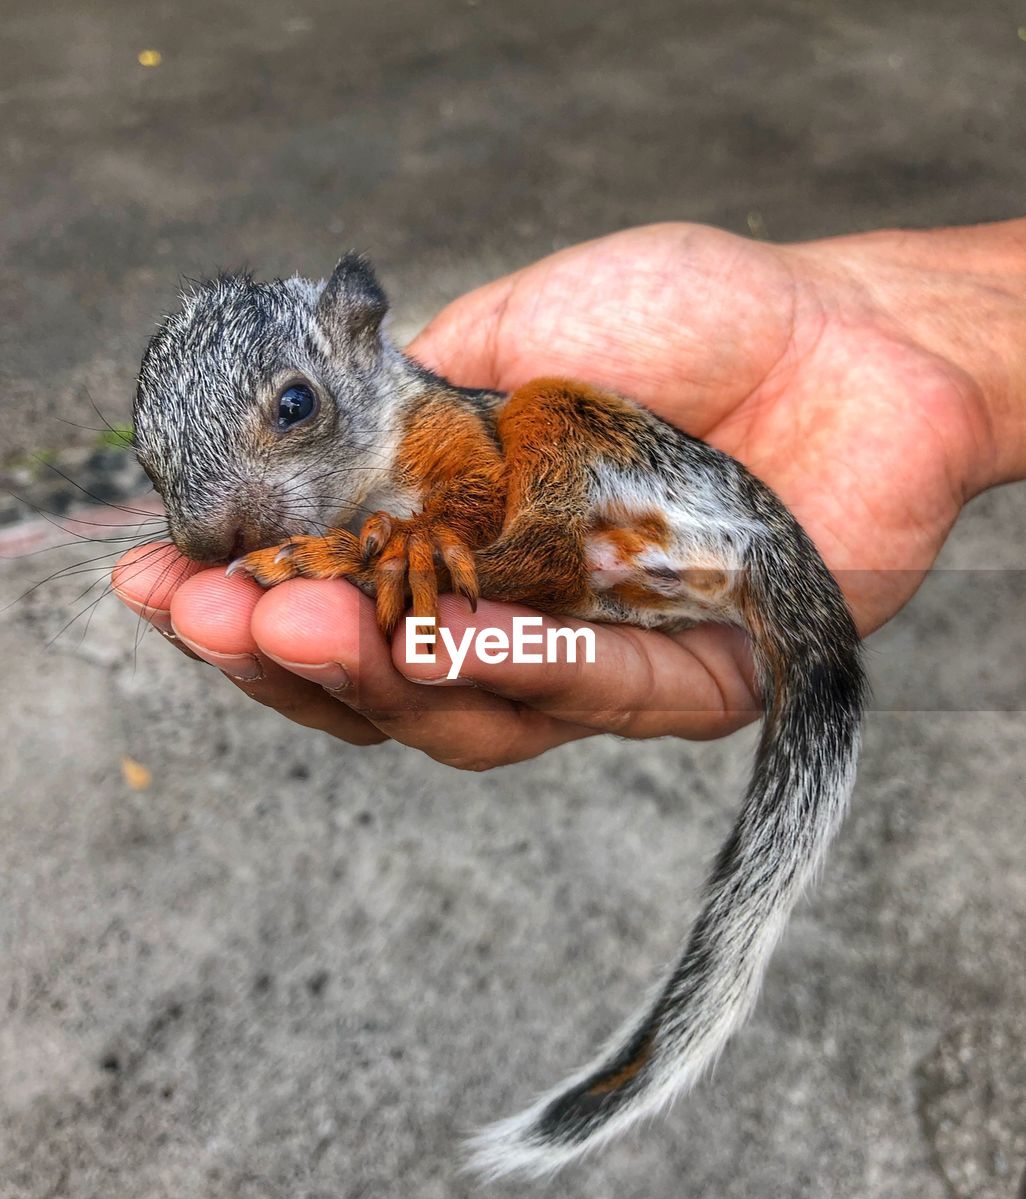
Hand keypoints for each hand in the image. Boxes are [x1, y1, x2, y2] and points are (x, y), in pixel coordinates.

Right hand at [113, 221, 1025, 767]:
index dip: (245, 600)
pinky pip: (598, 699)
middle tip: (222, 616)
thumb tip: (295, 468)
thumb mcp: (517, 333)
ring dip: (385, 678)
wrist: (849, 332)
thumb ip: (409, 412)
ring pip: (471, 717)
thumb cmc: (691, 321)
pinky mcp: (691, 684)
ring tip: (312, 631)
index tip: (157, 580)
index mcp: (464, 541)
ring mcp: (600, 662)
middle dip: (292, 654)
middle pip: (385, 686)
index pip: (337, 599)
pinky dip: (522, 670)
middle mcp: (518, 615)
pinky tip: (449, 644)